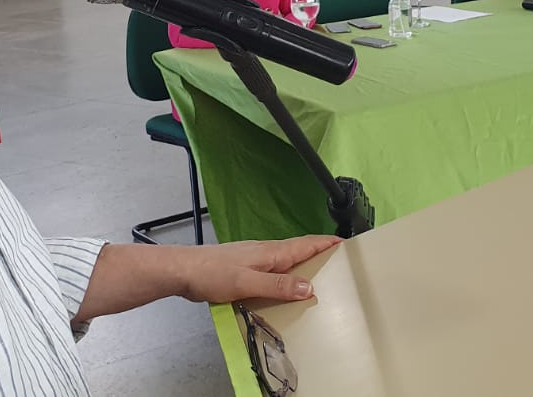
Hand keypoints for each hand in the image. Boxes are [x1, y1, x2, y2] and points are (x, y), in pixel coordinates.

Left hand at [179, 236, 342, 302]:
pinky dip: (288, 276)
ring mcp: (256, 260)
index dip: (329, 243)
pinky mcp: (246, 269)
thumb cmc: (212, 274)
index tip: (350, 246)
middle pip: (301, 250)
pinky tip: (287, 290)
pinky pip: (275, 271)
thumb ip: (278, 286)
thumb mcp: (247, 282)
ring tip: (321, 279)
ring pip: (288, 261)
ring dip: (306, 266)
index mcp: (272, 252)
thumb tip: (310, 288)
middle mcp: (267, 252)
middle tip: (342, 266)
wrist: (183, 271)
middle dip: (323, 255)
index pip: (308, 243)